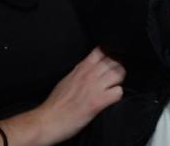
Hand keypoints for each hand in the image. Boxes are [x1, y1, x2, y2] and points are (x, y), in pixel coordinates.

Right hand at [0, 47, 124, 145]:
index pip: (102, 50)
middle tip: (114, 78)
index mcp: (82, 67)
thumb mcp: (68, 78)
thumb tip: (91, 67)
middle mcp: (90, 74)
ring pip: (120, 73)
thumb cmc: (56, 102)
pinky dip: (117, 96)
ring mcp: (95, 86)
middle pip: (115, 60)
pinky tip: (111, 99)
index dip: (111, 54)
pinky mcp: (99, 101)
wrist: (49, 120)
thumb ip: (81, 70)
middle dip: (118, 68)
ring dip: (119, 81)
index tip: (112, 60)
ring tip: (113, 88)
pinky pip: (118, 92)